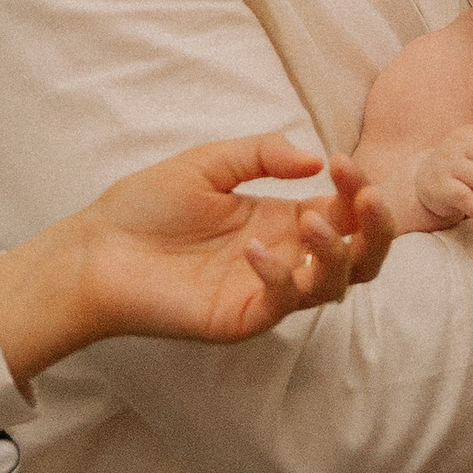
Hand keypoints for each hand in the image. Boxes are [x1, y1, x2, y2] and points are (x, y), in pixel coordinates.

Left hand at [0, 132, 397, 388]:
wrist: (94, 250)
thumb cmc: (145, 208)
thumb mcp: (210, 164)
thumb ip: (262, 154)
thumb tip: (315, 161)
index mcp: (282, 220)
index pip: (346, 210)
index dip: (358, 188)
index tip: (343, 162)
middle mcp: (285, 257)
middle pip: (363, 257)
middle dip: (378, 228)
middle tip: (366, 197)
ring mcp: (266, 292)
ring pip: (335, 285)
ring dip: (337, 251)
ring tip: (311, 218)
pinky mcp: (242, 318)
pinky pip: (281, 304)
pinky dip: (278, 275)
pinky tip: (253, 247)